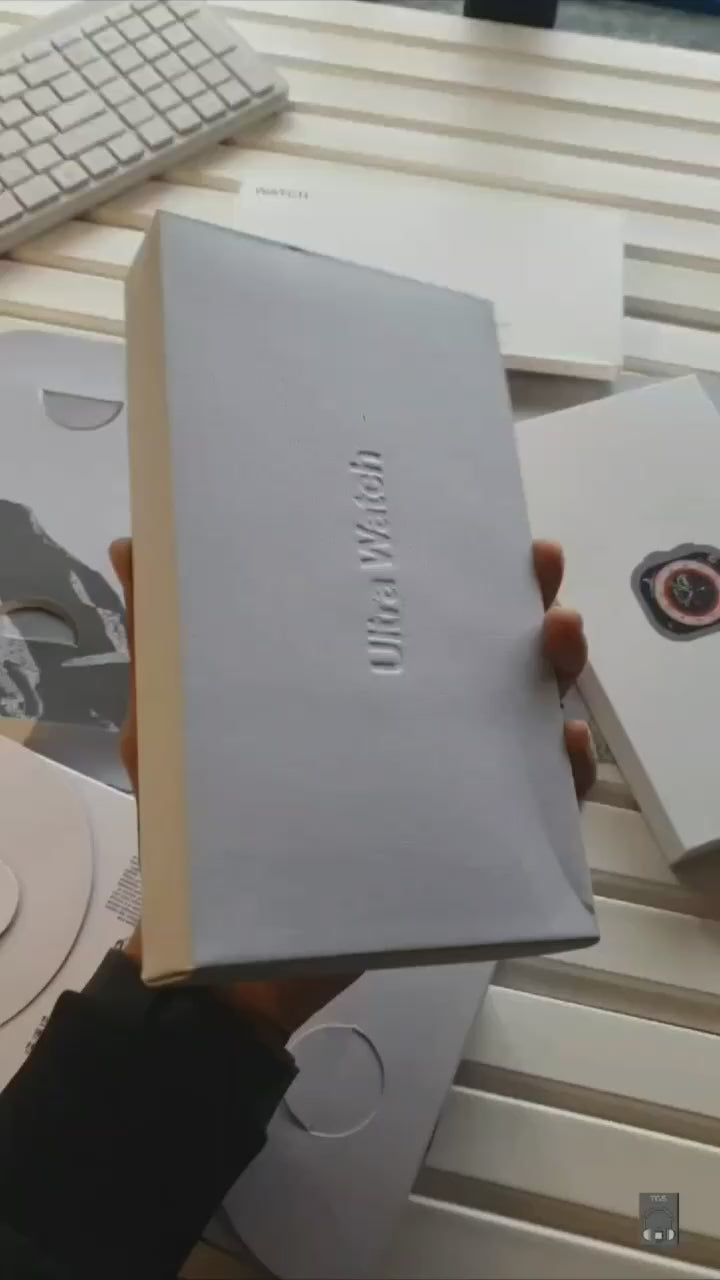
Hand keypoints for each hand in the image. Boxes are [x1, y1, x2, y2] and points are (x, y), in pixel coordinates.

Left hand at [109, 535, 593, 1040]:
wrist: (234, 959)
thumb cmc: (202, 833)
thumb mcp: (169, 735)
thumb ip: (159, 646)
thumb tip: (132, 546)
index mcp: (352, 684)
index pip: (408, 606)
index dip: (446, 559)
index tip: (471, 520)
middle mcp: (408, 720)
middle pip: (481, 648)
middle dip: (520, 599)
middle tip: (536, 567)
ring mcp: (443, 779)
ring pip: (520, 714)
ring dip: (555, 670)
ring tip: (557, 638)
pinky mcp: (467, 840)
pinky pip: (534, 805)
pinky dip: (561, 774)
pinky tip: (564, 744)